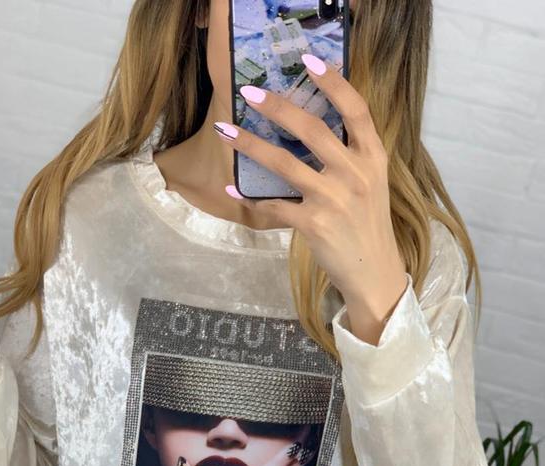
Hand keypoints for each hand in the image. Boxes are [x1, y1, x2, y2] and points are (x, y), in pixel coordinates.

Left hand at [213, 54, 407, 335]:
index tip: (308, 60)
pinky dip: (250, 198)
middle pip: (313, 129)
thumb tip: (308, 125)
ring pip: (284, 164)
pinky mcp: (313, 224)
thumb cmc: (366, 223)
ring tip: (225, 131)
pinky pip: (274, 206)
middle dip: (278, 107)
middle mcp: (355, 173)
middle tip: (249, 93)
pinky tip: (231, 187)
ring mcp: (333, 199)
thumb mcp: (370, 182)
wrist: (373, 271)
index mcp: (372, 157)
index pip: (356, 110)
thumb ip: (349, 154)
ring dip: (250, 145)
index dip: (333, 82)